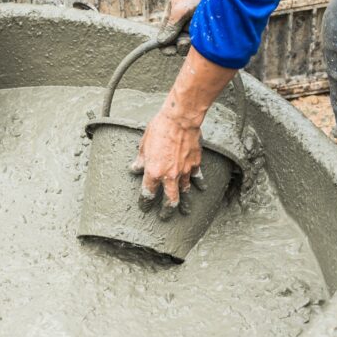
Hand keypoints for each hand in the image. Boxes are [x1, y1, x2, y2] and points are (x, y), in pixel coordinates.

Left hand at [130, 105, 206, 220]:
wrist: (180, 119)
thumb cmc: (160, 128)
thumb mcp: (144, 145)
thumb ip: (140, 160)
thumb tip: (135, 168)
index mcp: (153, 172)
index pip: (148, 194)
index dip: (145, 203)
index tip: (144, 207)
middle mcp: (169, 176)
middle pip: (169, 200)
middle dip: (167, 211)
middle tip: (165, 216)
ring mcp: (184, 171)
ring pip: (184, 192)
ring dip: (184, 202)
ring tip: (185, 211)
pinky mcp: (195, 164)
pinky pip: (196, 178)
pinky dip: (198, 184)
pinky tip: (201, 189)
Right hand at [157, 0, 220, 52]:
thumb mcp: (181, 9)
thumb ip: (171, 27)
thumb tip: (161, 42)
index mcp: (170, 21)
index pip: (164, 43)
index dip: (167, 49)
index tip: (174, 50)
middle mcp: (181, 26)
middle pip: (179, 46)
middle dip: (184, 43)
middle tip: (191, 31)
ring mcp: (194, 26)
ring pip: (192, 44)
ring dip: (196, 38)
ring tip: (201, 24)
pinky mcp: (205, 27)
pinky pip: (203, 39)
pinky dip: (205, 36)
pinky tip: (209, 26)